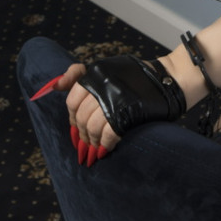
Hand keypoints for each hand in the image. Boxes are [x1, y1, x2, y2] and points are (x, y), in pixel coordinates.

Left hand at [31, 55, 185, 166]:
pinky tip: (106, 150)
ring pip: (93, 128)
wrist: (167, 81)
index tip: (76, 129)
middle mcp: (103, 85)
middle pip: (82, 117)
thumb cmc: (135, 77)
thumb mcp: (106, 69)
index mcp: (96, 73)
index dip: (73, 118)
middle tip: (86, 146)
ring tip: (95, 151)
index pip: (72, 101)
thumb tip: (54, 85)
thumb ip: (80, 77)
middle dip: (83, 135)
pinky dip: (105, 146)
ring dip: (93, 143)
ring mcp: (115, 100)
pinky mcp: (127, 114)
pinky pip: (109, 135)